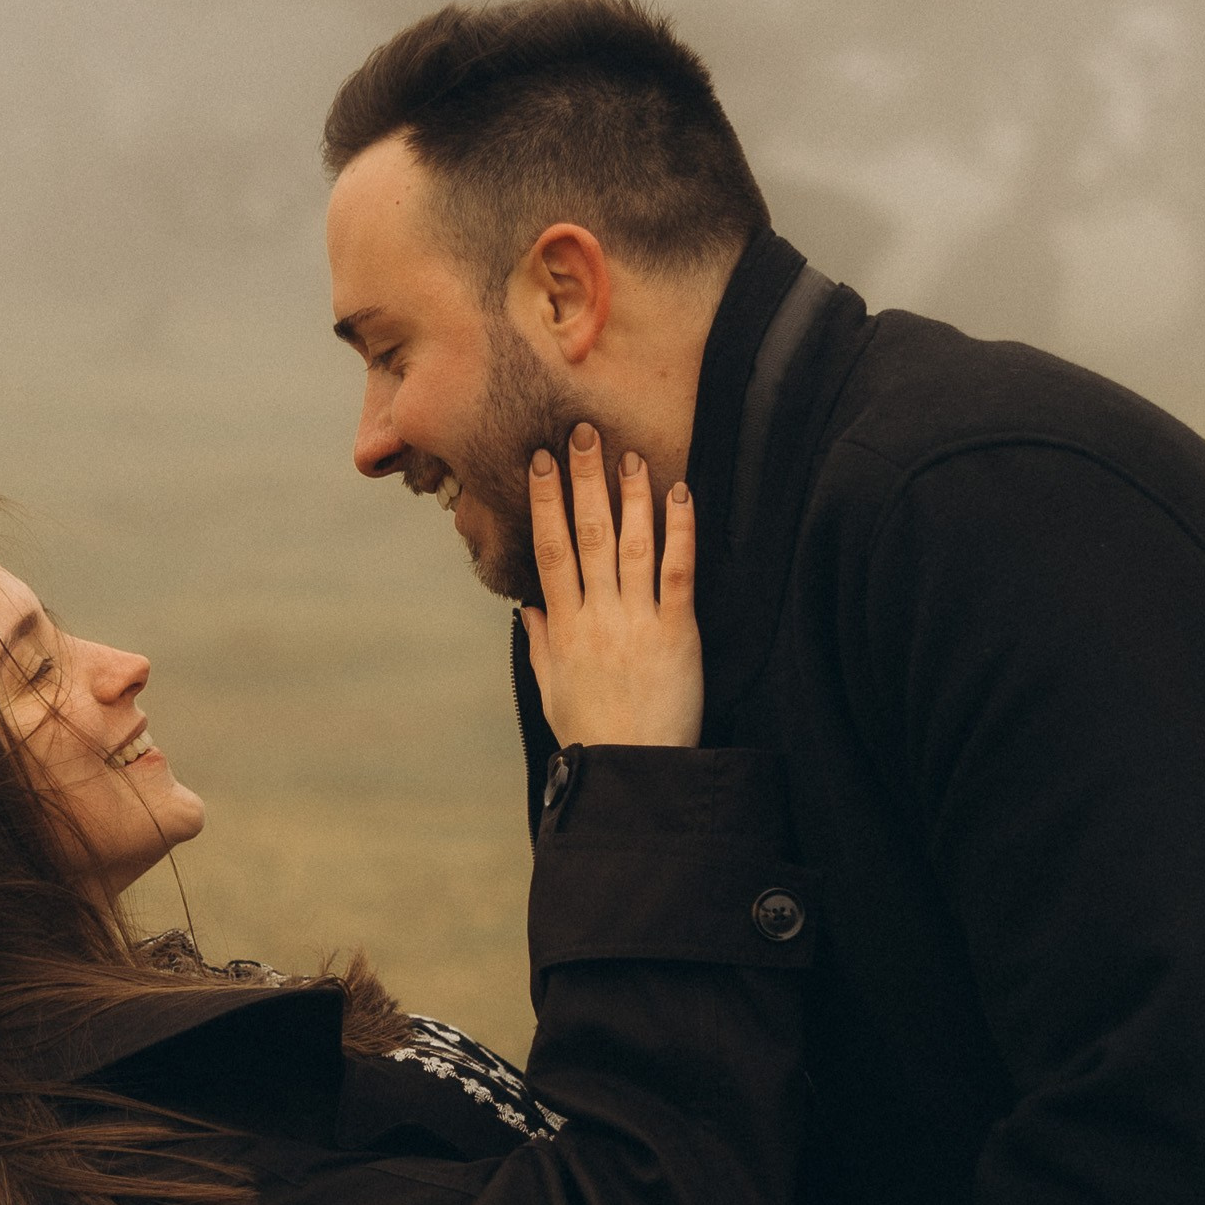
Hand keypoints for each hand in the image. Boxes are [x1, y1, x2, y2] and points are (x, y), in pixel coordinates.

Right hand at [520, 426, 701, 748]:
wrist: (636, 771)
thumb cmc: (593, 734)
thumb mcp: (552, 689)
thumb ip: (540, 644)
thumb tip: (526, 608)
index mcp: (563, 627)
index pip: (549, 550)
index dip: (545, 502)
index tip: (540, 462)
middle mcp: (597, 615)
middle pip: (586, 535)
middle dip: (583, 480)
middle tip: (581, 433)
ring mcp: (637, 620)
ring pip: (631, 544)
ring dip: (629, 495)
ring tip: (628, 454)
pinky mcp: (677, 632)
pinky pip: (678, 572)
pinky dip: (679, 531)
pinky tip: (679, 495)